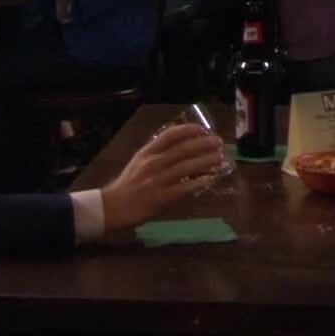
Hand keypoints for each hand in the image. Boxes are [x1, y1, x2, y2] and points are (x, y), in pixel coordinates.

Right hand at [99, 123, 225, 232]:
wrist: (115, 206)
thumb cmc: (129, 183)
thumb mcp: (140, 161)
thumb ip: (158, 154)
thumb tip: (182, 147)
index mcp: (147, 152)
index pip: (170, 135)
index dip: (188, 130)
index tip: (203, 130)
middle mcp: (153, 163)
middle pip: (183, 149)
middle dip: (203, 144)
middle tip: (218, 142)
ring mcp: (158, 180)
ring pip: (187, 166)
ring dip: (206, 161)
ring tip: (219, 157)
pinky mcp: (162, 196)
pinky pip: (185, 188)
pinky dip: (199, 182)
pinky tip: (210, 179)